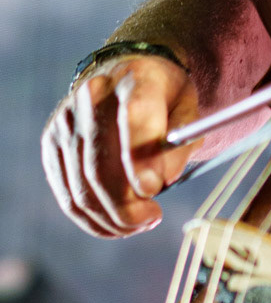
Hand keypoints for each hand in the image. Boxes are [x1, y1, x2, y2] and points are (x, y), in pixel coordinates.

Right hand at [41, 54, 200, 238]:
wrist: (123, 77)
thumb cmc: (163, 99)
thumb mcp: (187, 110)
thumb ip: (181, 144)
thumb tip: (161, 180)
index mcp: (135, 78)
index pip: (133, 118)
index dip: (140, 160)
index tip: (153, 190)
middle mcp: (93, 96)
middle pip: (101, 166)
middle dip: (127, 205)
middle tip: (152, 218)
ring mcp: (66, 121)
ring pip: (82, 188)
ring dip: (112, 218)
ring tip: (139, 223)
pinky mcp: (51, 144)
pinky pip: (68, 196)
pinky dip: (93, 220)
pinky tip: (116, 225)